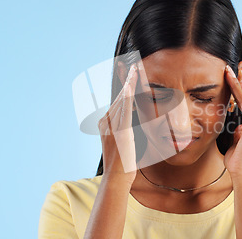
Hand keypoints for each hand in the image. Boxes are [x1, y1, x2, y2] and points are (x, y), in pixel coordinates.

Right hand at [97, 64, 137, 182]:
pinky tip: (130, 86)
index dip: (124, 86)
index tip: (129, 73)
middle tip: (134, 65)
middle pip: (119, 96)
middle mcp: (106, 121)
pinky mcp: (121, 131)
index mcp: (106, 123)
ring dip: (129, 83)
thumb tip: (131, 124)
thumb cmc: (122, 163)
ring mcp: (112, 125)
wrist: (117, 176)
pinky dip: (127, 97)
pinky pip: (124, 110)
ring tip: (135, 69)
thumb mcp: (123, 142)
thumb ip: (125, 130)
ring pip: (122, 99)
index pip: (117, 100)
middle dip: (127, 79)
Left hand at [223, 65, 241, 179]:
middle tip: (228, 69)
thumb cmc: (238, 161)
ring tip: (228, 72)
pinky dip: (240, 93)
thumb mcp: (236, 140)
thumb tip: (235, 123)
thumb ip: (237, 130)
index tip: (231, 78)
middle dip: (239, 83)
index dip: (241, 90)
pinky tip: (234, 83)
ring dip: (238, 84)